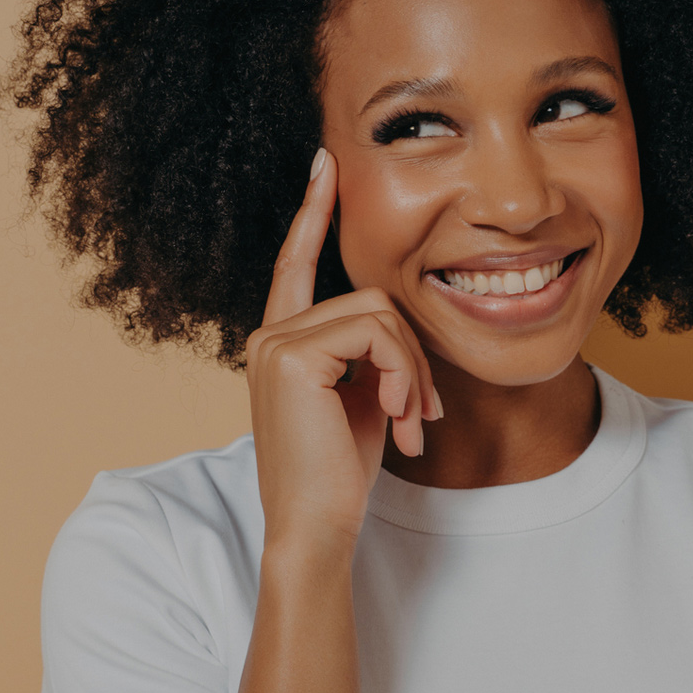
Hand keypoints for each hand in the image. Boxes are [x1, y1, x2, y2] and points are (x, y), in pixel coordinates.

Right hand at [246, 148, 441, 554]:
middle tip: (423, 415)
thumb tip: (401, 325)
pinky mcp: (291, 355)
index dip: (312, 213)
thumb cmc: (341, 475)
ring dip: (413, 371)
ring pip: (379, 314)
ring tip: (410, 423)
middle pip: (370, 297)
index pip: (296, 263)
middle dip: (412, 355)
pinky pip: (376, 334)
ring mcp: (274, 341)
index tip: (327, 165)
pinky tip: (395, 420)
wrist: (317, 526)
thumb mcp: (362, 399)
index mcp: (281, 340)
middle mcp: (268, 334)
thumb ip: (371, 353)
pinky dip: (402, 375)